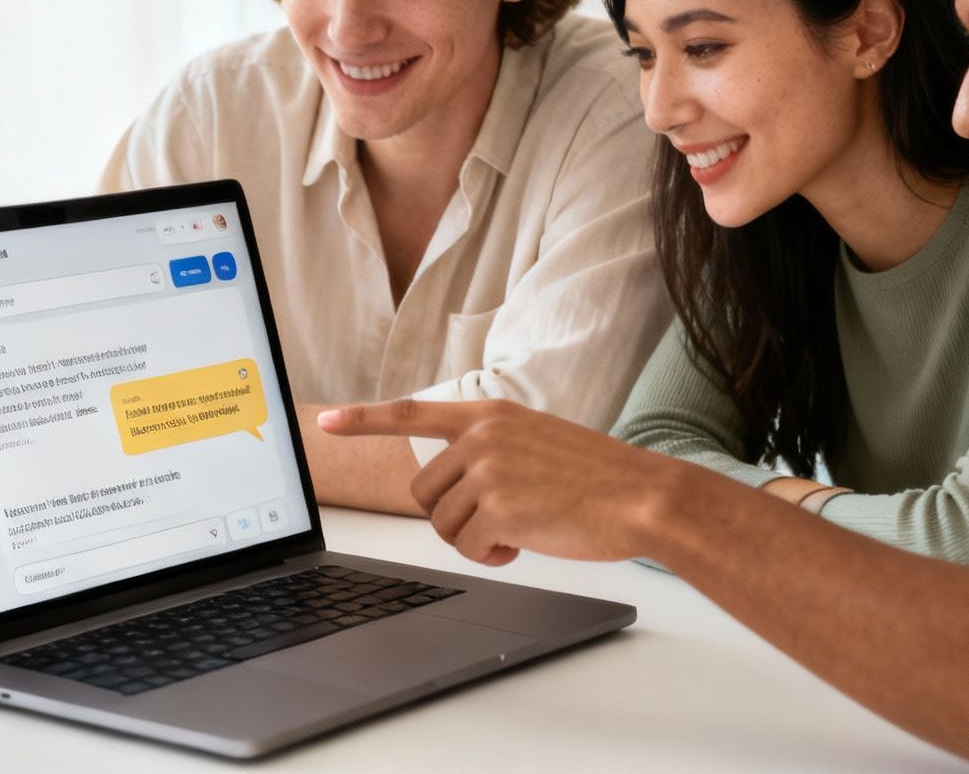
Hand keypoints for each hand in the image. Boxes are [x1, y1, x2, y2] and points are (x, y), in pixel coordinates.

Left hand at [318, 399, 686, 566]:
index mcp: (491, 414)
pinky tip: (526, 544)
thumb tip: (454, 489)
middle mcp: (482, 435)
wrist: (641, 496)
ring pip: (441, 523)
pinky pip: (467, 548)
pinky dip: (492, 557)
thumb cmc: (598, 478)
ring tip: (519, 530)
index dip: (364, 418)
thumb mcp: (537, 442)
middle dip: (453, 516)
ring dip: (474, 539)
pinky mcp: (497, 507)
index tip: (326, 421)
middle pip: (424, 490)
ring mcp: (488, 469)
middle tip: (498, 522)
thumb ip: (490, 451)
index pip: (412, 411)